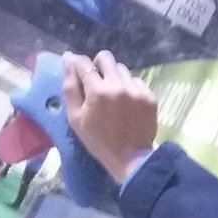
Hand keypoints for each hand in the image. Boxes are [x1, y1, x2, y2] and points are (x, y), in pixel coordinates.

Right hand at [62, 50, 157, 181]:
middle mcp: (119, 85)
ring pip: (122, 69)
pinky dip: (129, 87)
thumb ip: (70, 87)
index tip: (76, 66)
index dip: (77, 62)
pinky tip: (126, 103)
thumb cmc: (98, 141)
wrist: (131, 159)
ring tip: (112, 95)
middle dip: (98, 65)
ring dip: (114, 77)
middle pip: (106, 58)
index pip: (83, 63)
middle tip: (96, 80)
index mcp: (98, 91)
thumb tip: (67, 60)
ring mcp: (137, 90)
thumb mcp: (75, 118)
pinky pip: (136, 81)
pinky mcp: (150, 96)